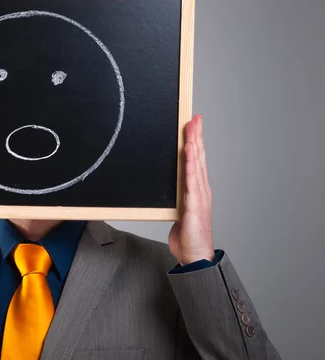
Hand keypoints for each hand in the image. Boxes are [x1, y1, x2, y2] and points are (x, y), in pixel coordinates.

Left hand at [168, 114, 214, 265]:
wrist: (194, 256)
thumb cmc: (188, 235)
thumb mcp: (181, 210)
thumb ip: (178, 197)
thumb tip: (172, 186)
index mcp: (197, 190)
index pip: (197, 160)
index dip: (196, 141)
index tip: (193, 124)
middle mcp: (201, 190)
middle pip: (199, 158)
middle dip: (197, 136)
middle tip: (195, 118)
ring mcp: (199, 197)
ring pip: (197, 165)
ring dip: (194, 145)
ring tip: (192, 128)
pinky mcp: (194, 205)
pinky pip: (191, 181)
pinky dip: (191, 165)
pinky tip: (189, 153)